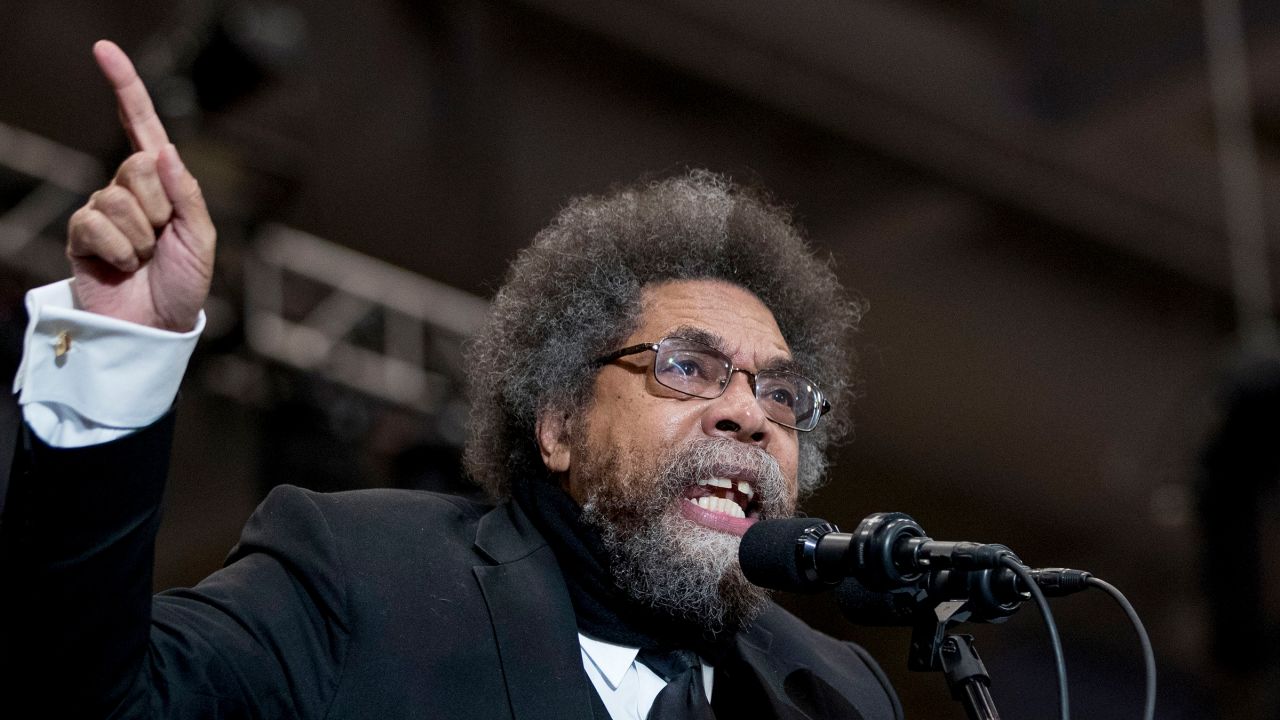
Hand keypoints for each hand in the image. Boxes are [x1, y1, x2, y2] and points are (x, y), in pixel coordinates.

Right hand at [66, 40, 214, 331]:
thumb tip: (165, 152)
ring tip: (144, 260)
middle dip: (158, 207)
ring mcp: (103, 210)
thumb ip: (187, 195)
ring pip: (118, 199)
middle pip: (138, 167)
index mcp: (164, 184)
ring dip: (140, 237)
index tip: (103, 49)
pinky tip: (122, 267)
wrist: (157, 326)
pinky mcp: (81, 234)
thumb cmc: (185, 284)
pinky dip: (118, 251)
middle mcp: (130, 189)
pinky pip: (95, 224)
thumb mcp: (201, 239)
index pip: (142, 127)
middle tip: (162, 241)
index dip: (125, 88)